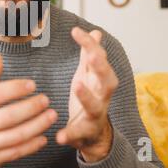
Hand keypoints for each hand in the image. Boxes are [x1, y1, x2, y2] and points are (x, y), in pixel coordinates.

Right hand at [0, 52, 57, 167]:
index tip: (32, 85)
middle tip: (46, 100)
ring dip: (37, 125)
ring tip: (51, 115)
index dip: (15, 88)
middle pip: (8, 116)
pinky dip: (32, 145)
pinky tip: (44, 136)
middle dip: (30, 108)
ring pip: (16, 136)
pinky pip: (17, 152)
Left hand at [56, 27, 117, 162]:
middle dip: (101, 68)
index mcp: (100, 81)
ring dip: (87, 96)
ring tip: (77, 85)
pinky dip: (70, 134)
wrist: (94, 134)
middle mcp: (101, 97)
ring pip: (96, 106)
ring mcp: (94, 115)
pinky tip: (59, 136)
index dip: (90, 44)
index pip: (98, 59)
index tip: (76, 30)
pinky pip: (78, 133)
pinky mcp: (84, 133)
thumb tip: (95, 32)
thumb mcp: (88, 74)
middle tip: (92, 55)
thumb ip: (90, 54)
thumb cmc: (90, 98)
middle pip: (107, 81)